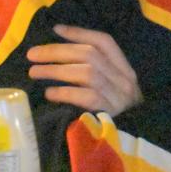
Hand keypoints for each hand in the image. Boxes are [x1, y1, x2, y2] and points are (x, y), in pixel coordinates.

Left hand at [26, 24, 142, 116]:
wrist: (137, 141)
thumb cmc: (119, 115)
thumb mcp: (114, 90)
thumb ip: (97, 73)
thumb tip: (59, 57)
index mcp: (125, 70)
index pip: (105, 43)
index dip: (80, 33)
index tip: (56, 29)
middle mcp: (124, 80)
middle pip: (91, 55)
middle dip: (59, 51)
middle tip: (32, 54)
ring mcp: (119, 96)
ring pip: (88, 73)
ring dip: (57, 70)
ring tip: (34, 71)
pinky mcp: (111, 113)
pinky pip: (86, 97)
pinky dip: (65, 92)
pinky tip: (49, 93)